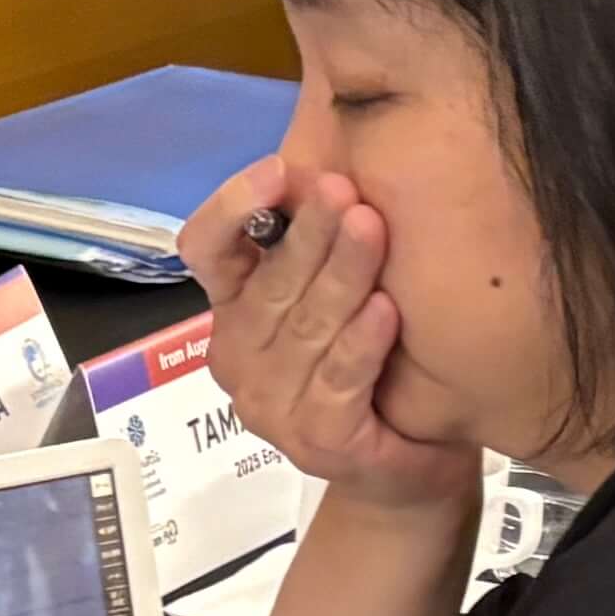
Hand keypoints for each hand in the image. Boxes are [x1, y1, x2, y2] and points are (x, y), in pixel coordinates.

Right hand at [188, 164, 480, 521]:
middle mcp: (239, 356)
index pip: (205, 250)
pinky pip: (336, 384)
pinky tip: (386, 311)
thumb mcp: (339, 290)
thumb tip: (332, 153)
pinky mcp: (317, 443)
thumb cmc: (375, 364)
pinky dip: (359, 346)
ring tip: (373, 229)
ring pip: (303, 331)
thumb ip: (321, 237)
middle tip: (345, 189)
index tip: (279, 169)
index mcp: (236, 309)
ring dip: (340, 277)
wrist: (409, 462)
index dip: (232, 208)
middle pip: (265, 286)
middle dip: (308, 234)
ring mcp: (272, 407)